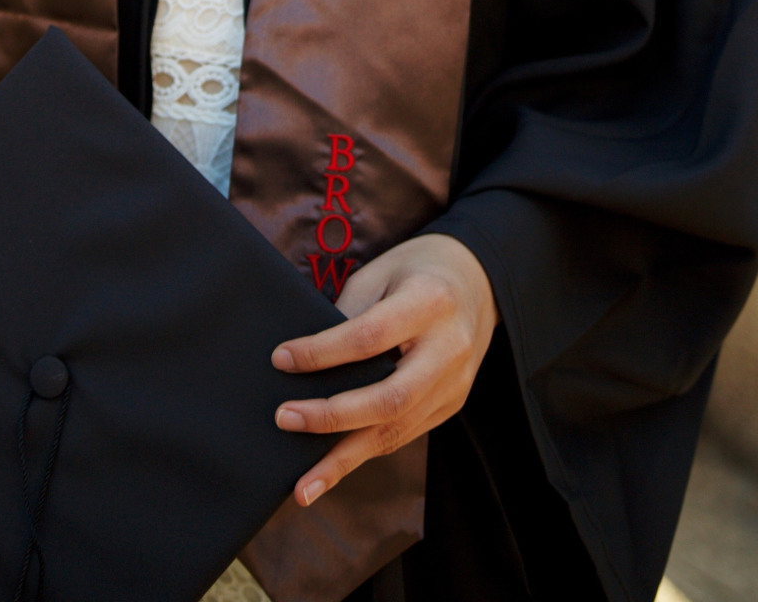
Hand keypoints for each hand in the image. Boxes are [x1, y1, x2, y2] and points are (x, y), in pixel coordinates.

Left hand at [270, 233, 498, 507]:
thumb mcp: (382, 272)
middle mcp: (448, 350)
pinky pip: (403, 434)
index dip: (322, 352)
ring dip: (344, 460)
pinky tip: (331, 469)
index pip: (369, 337)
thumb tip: (304, 361)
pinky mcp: (450, 406)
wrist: (477, 283)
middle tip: (285, 419)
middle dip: (332, 416)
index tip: (281, 359)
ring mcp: (454, 385)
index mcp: (430, 303)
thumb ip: (349, 313)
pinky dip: (364, 452)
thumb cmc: (416, 271)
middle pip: (388, 398)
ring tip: (301, 486)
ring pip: (396, 431)